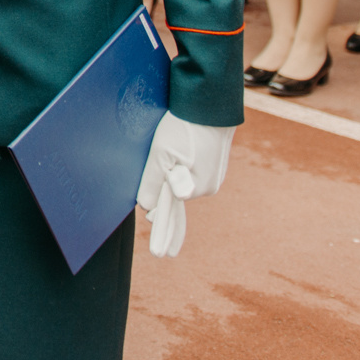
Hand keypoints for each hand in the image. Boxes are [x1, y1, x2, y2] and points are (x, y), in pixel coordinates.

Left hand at [136, 114, 235, 258]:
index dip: (163, 232)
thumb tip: (146, 208)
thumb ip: (153, 182)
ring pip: (185, 188)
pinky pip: (193, 177)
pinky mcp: (213, 163)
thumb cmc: (184, 127)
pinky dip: (183, 181)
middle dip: (170, 223)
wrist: (211, 105)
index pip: (173, 215)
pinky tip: (178, 183)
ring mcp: (212, 175)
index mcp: (195, 188)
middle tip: (164, 252)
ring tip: (160, 214)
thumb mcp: (162, 153)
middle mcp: (207, 186)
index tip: (160, 254)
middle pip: (180, 205)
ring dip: (172, 195)